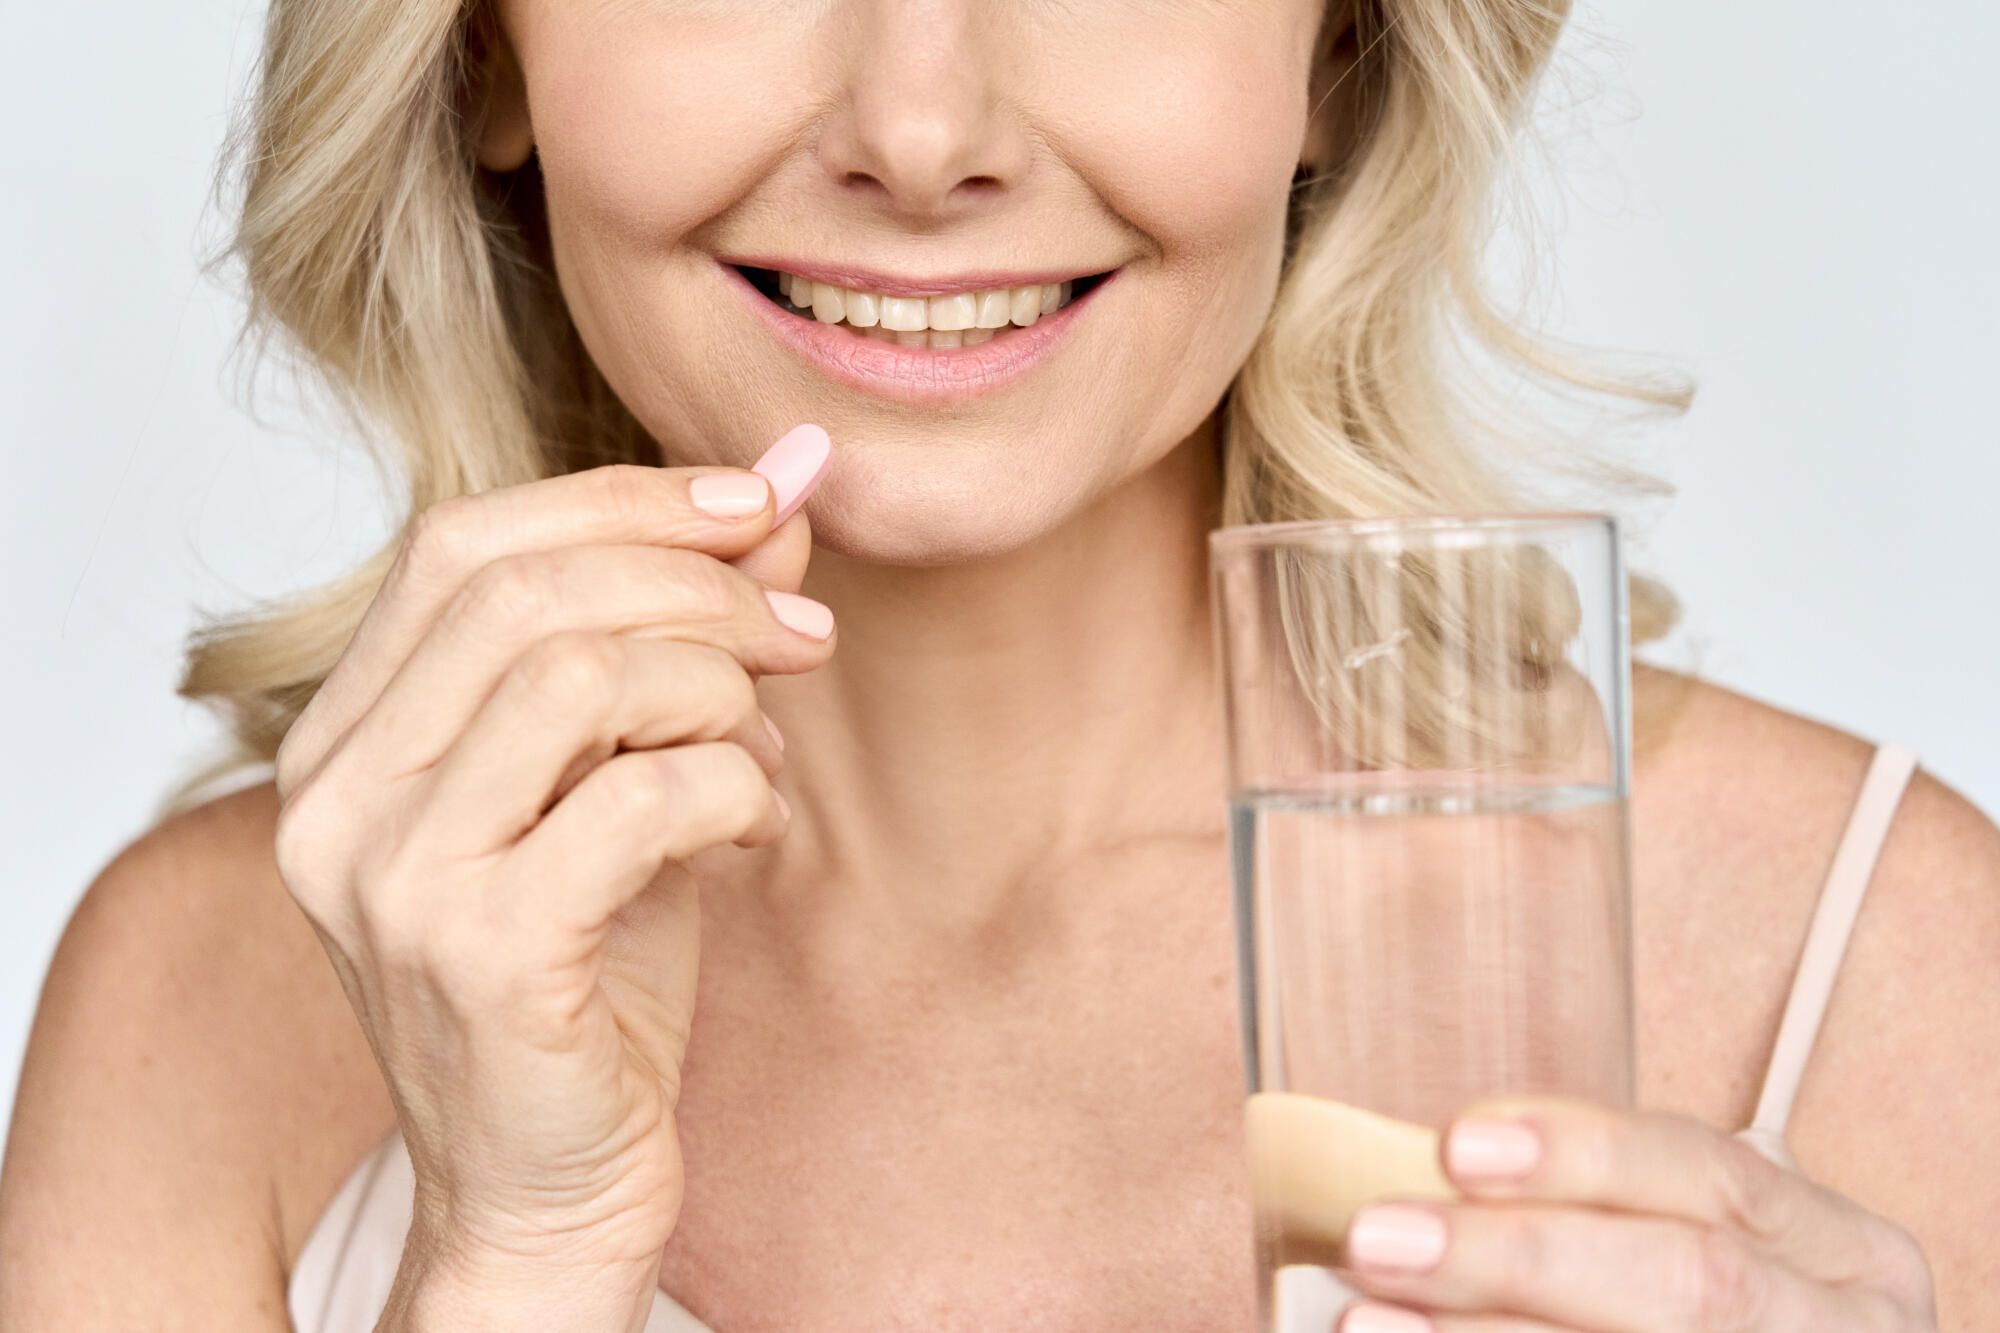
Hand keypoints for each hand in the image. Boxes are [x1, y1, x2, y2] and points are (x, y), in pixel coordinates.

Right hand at [269, 426, 833, 1326]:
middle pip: (521, 589)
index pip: (458, 541)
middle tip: (803, 631)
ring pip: (576, 674)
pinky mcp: (478, 953)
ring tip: (765, 740)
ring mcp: (392, 877)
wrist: (552, 1187)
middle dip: (696, 584)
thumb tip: (796, 474)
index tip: (755, 505)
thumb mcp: (630, 777)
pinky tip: (751, 829)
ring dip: (717, 683)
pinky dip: (732, 787)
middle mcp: (336, 798)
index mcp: (347, 739)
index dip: (619, 500)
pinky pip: (638, 798)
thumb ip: (685, 629)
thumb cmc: (588, 980)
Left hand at [1335, 1098, 1938, 1331]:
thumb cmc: (1679, 1310)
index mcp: (1845, 1255)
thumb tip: (1434, 1166)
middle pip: (1690, 1279)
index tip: (1455, 1144)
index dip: (1587, 1154)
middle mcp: (1846, 1330)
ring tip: (1367, 1319)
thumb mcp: (1678, 1250)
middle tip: (1379, 1236)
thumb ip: (1596, 1212)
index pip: (1713, 1174)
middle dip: (1523, 1253)